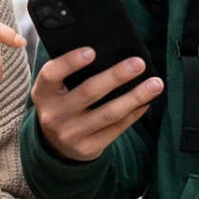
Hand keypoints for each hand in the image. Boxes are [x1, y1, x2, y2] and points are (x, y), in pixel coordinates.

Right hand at [32, 48, 162, 162]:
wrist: (55, 146)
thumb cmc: (62, 104)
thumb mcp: (55, 90)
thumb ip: (71, 74)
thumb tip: (110, 52)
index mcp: (43, 93)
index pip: (52, 74)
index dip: (70, 62)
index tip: (92, 50)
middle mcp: (53, 115)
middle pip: (88, 92)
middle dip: (116, 76)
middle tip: (139, 63)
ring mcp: (71, 134)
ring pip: (109, 113)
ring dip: (135, 97)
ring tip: (155, 84)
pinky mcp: (87, 148)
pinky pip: (116, 128)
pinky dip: (134, 113)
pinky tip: (146, 102)